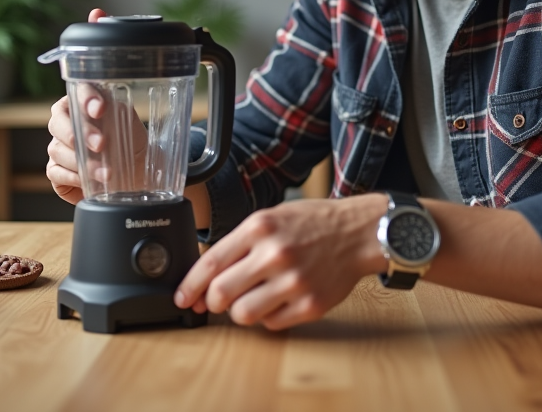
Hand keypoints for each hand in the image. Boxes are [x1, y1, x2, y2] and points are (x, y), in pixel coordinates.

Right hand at [45, 8, 151, 203]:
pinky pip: (55, 172)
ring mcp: (60, 146)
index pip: (74, 92)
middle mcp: (65, 120)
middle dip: (80, 132)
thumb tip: (96, 11)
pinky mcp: (58, 172)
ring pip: (57, 148)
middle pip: (57, 121)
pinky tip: (93, 179)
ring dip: (83, 160)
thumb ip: (111, 52)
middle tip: (102, 142)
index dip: (86, 99)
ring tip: (107, 169)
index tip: (101, 108)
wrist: (137, 170)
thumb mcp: (128, 92)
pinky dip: (75, 177)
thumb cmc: (129, 130)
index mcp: (81, 98)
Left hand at [174, 195, 385, 329]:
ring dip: (240, 312)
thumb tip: (207, 275)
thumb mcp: (272, 217)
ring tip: (251, 300)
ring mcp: (294, 282)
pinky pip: (272, 324)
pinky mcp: (310, 304)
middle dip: (211, 302)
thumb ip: (241, 242)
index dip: (189, 285)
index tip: (182, 298)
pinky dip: (268, 317)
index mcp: (260, 228)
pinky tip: (277, 301)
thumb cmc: (314, 223)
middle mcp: (274, 254)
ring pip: (243, 314)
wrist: (359, 233)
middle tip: (216, 301)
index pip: (210, 263)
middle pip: (220, 294)